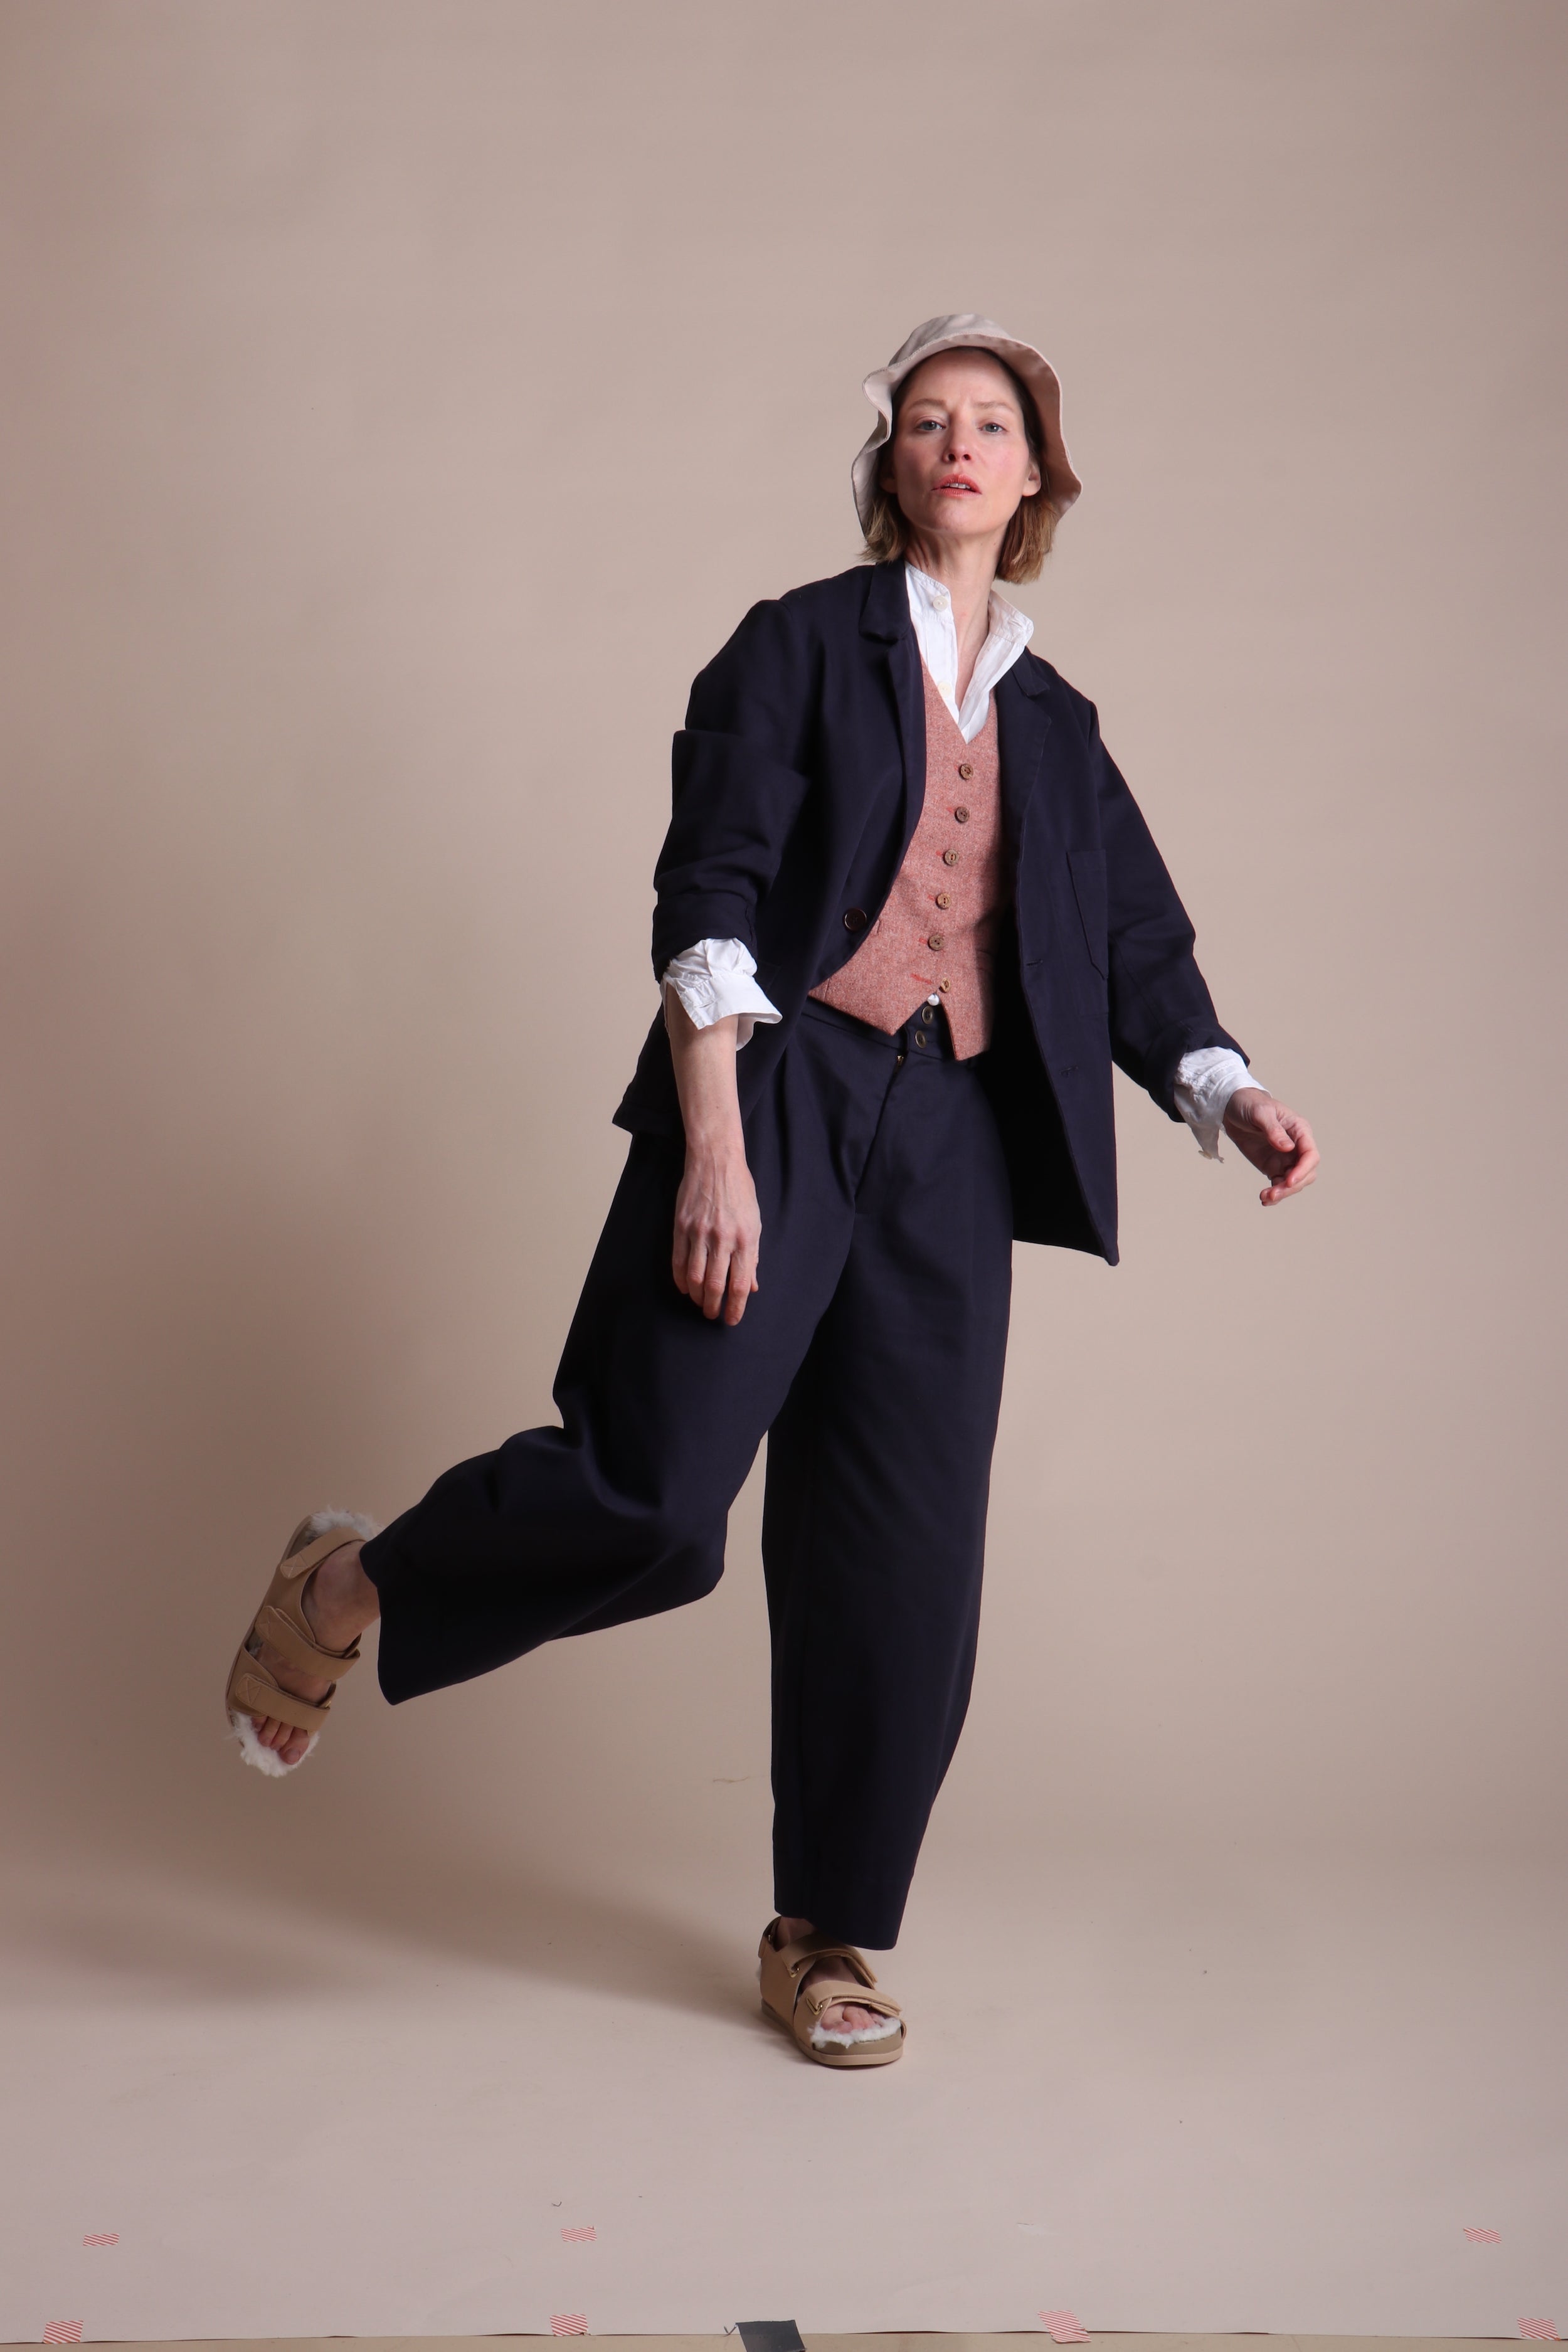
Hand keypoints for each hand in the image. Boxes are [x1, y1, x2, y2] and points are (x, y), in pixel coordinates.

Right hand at [672, 1142, 760, 1323]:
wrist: (715, 1161)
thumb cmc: (739, 1191)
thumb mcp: (754, 1223)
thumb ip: (752, 1256)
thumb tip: (751, 1286)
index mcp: (745, 1238)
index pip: (740, 1283)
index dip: (736, 1307)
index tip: (732, 1319)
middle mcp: (723, 1237)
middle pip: (715, 1284)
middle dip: (713, 1306)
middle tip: (712, 1315)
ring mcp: (700, 1231)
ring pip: (694, 1276)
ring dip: (696, 1295)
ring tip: (699, 1302)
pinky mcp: (681, 1225)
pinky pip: (678, 1260)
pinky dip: (680, 1278)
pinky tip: (684, 1286)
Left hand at [1222, 1087, 1319, 1206]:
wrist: (1232, 1108)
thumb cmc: (1250, 1104)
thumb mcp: (1260, 1112)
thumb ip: (1274, 1130)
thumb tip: (1287, 1147)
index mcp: (1300, 1130)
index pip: (1310, 1154)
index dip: (1303, 1170)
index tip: (1288, 1181)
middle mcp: (1297, 1146)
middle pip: (1306, 1173)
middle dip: (1292, 1186)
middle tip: (1273, 1193)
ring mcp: (1286, 1158)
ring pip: (1294, 1182)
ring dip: (1283, 1192)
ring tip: (1265, 1197)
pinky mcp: (1273, 1166)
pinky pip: (1279, 1184)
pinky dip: (1275, 1193)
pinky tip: (1264, 1199)